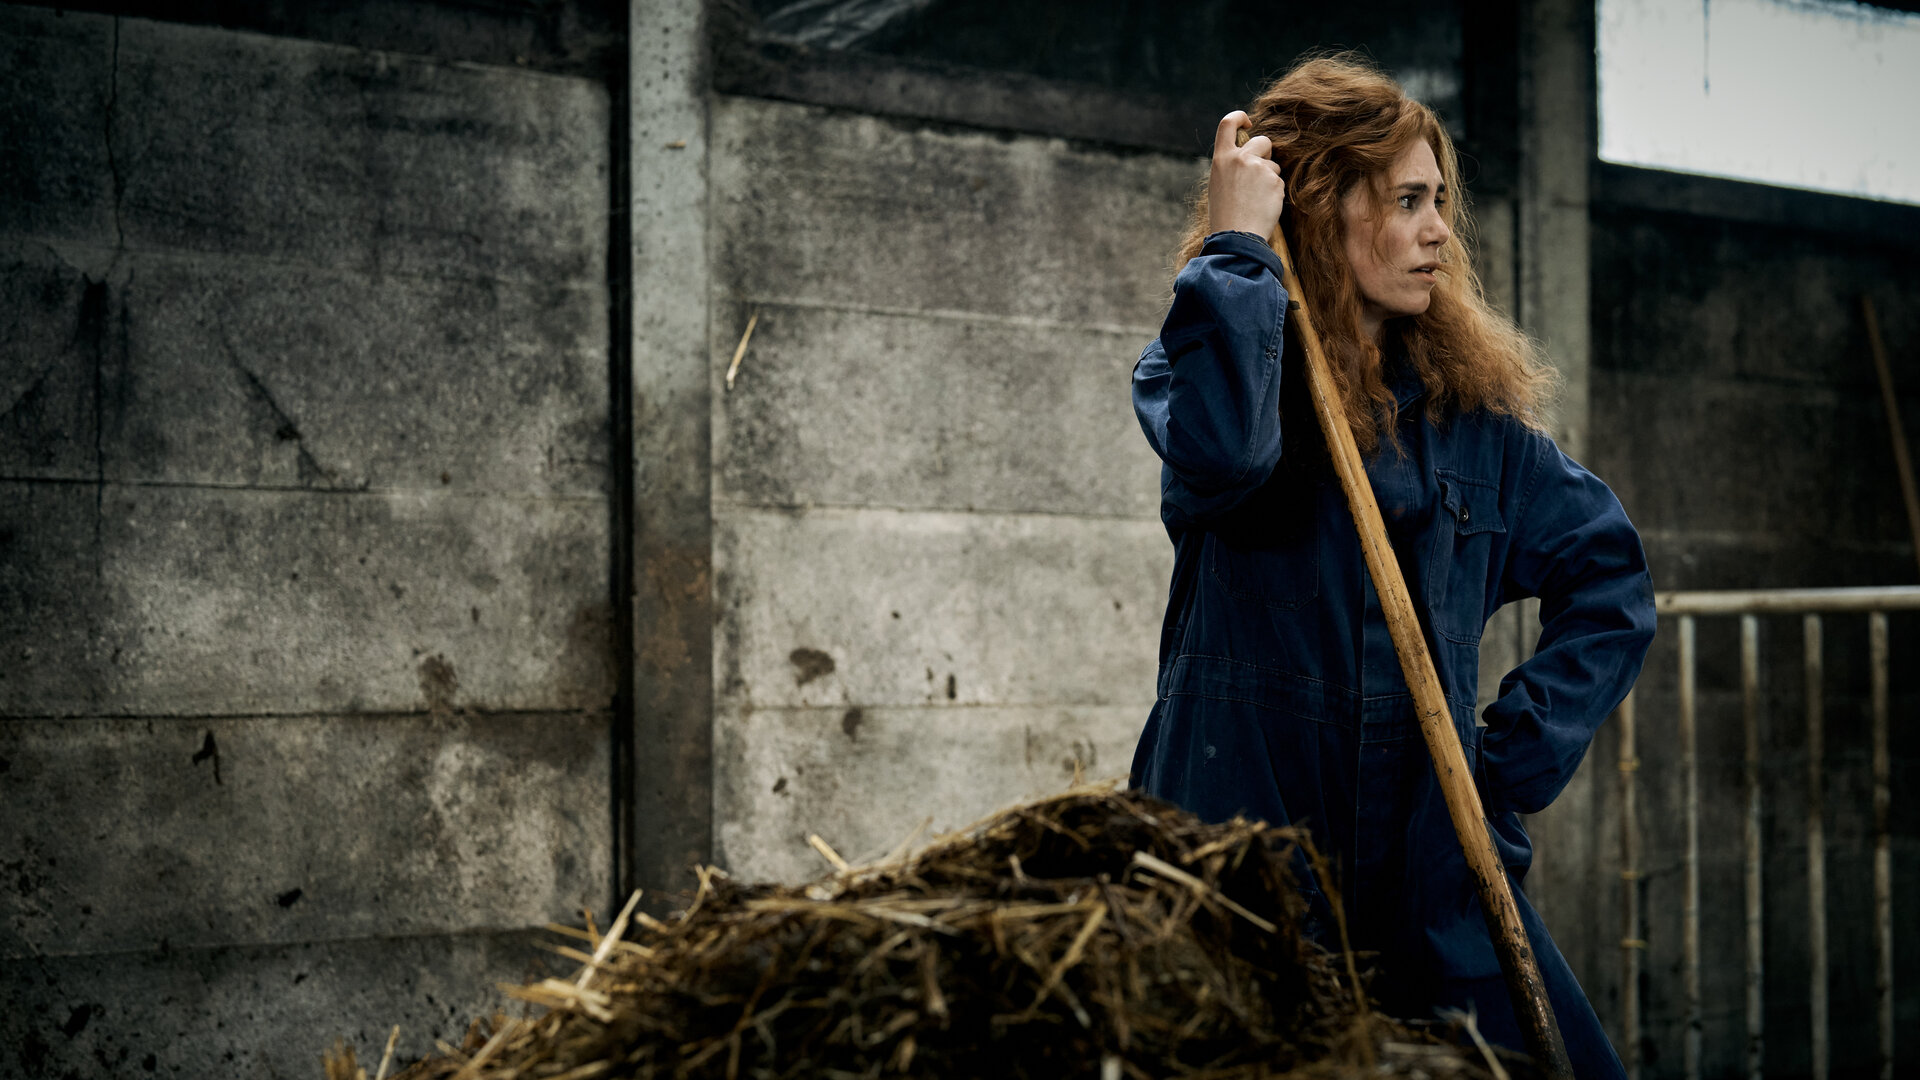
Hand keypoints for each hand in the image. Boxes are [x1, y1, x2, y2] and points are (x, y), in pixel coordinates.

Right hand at [1206, 111, 1284, 242]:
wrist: (1236, 236)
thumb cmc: (1225, 215)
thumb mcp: (1219, 184)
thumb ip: (1231, 166)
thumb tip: (1247, 155)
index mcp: (1222, 158)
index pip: (1228, 123)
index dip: (1240, 117)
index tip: (1248, 123)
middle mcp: (1240, 158)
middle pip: (1262, 141)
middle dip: (1265, 153)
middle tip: (1259, 174)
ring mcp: (1259, 169)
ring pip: (1273, 165)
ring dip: (1270, 178)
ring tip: (1256, 200)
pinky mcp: (1275, 181)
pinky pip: (1279, 182)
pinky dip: (1274, 194)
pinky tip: (1263, 207)